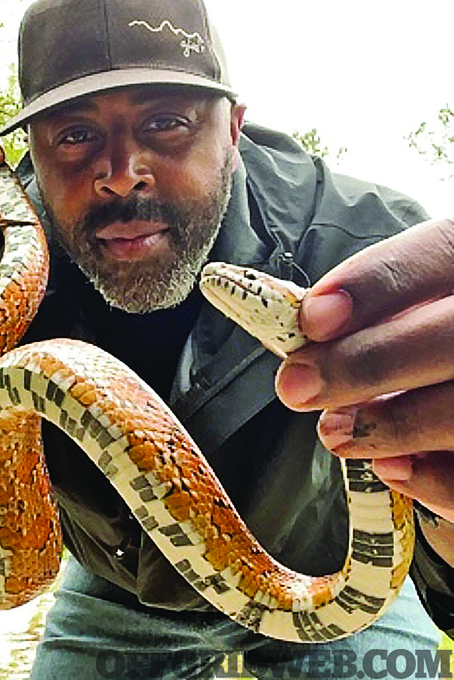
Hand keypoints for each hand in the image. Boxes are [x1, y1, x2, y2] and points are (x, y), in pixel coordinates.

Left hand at [275, 219, 453, 526]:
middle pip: (451, 338)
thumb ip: (374, 309)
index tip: (312, 320)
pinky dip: (434, 478)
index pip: (435, 256)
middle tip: (297, 388)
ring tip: (335, 432)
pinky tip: (392, 468)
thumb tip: (311, 330)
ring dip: (390, 425)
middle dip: (363, 365)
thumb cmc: (430, 338)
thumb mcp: (413, 305)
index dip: (371, 287)